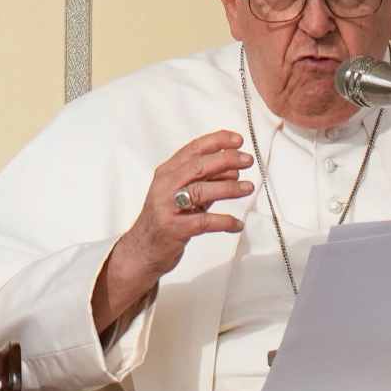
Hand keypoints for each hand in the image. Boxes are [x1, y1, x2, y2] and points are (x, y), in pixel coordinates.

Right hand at [92, 130, 254, 331]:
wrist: (142, 250)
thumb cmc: (166, 218)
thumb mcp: (183, 194)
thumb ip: (206, 181)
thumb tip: (234, 170)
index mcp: (167, 172)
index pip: (193, 149)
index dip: (217, 141)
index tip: (237, 140)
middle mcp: (165, 186)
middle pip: (198, 166)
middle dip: (225, 160)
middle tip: (247, 160)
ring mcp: (167, 207)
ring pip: (200, 191)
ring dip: (228, 188)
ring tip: (248, 187)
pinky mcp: (174, 229)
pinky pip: (204, 222)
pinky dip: (224, 222)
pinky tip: (237, 224)